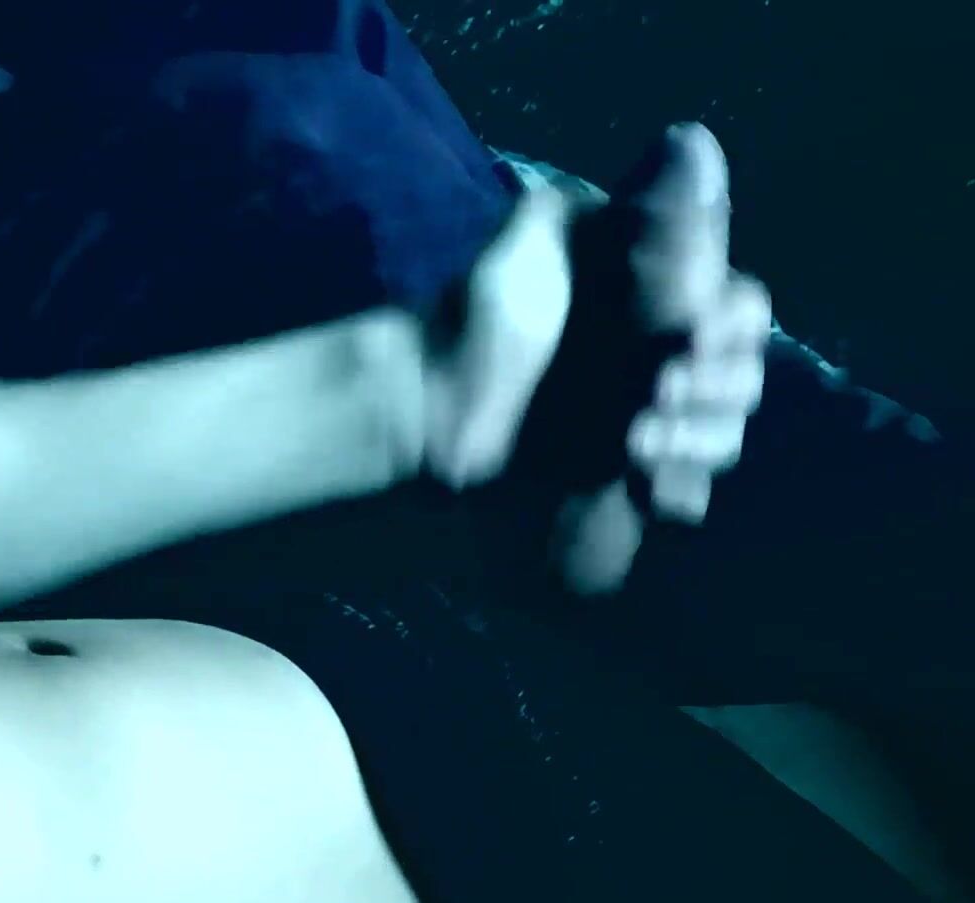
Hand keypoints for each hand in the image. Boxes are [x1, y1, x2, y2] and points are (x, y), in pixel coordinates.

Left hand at [418, 124, 769, 593]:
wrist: (427, 403)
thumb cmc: (483, 312)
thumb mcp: (541, 240)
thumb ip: (623, 203)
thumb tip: (692, 140)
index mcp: (664, 299)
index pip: (741, 311)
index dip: (728, 325)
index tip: (686, 334)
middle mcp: (671, 360)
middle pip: (742, 379)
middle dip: (713, 387)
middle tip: (653, 393)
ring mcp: (652, 425)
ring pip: (721, 438)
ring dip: (694, 440)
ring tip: (631, 442)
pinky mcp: (624, 483)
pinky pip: (686, 495)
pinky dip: (676, 490)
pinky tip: (646, 487)